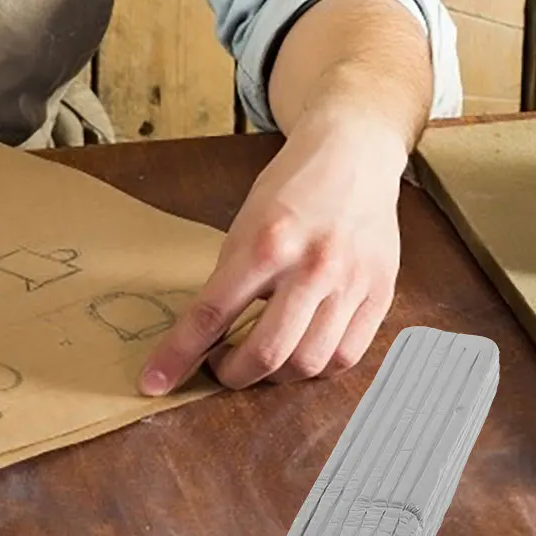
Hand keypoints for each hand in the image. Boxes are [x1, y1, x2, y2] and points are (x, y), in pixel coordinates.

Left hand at [137, 110, 406, 394]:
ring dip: (276, 376)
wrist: (353, 153)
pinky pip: (347, 356)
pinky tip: (303, 350)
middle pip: (267, 352)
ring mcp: (351, 282)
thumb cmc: (293, 187)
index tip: (154, 382)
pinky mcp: (380, 292)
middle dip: (232, 374)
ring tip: (262, 357)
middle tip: (220, 366)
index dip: (179, 355)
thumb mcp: (247, 221)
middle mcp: (312, 266)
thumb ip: (232, 276)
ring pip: (309, 363)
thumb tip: (208, 335)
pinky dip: (318, 367)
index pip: (212, 313)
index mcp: (267, 242)